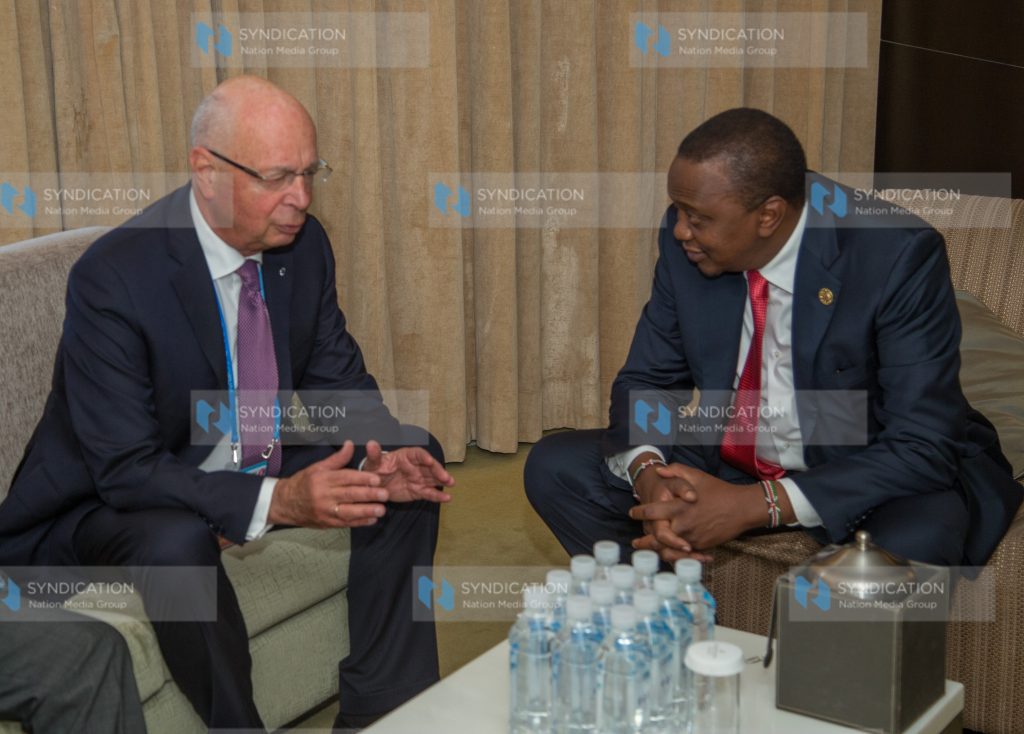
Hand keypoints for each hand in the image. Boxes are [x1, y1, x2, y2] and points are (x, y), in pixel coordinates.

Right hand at [268, 441, 388, 527]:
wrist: (284, 504)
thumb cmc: (303, 483)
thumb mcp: (317, 467)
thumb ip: (337, 459)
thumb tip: (350, 444)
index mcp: (323, 479)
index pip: (345, 478)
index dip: (362, 478)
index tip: (377, 479)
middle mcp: (324, 495)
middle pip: (349, 495)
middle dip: (368, 495)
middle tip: (385, 494)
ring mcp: (325, 511)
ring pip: (348, 511)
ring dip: (366, 511)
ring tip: (381, 510)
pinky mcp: (327, 523)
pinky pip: (345, 523)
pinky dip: (359, 522)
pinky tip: (371, 520)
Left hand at [363, 441, 453, 503]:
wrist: (374, 487)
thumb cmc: (374, 470)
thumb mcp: (372, 463)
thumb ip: (374, 455)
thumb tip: (371, 443)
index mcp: (405, 456)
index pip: (417, 454)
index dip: (424, 457)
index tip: (429, 461)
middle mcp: (415, 466)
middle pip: (430, 467)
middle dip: (438, 470)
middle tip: (446, 477)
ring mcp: (418, 479)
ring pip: (433, 479)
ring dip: (442, 481)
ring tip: (452, 484)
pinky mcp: (418, 491)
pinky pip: (429, 493)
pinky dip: (438, 496)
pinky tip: (447, 499)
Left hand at [631, 464, 765, 554]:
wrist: (742, 508)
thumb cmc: (719, 490)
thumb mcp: (697, 475)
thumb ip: (676, 471)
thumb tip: (659, 471)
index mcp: (679, 507)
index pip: (652, 512)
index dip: (639, 513)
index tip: (632, 512)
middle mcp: (683, 525)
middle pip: (656, 537)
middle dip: (643, 541)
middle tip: (635, 542)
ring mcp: (692, 538)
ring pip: (668, 550)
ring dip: (656, 551)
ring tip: (648, 551)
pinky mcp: (701, 547)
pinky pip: (683, 554)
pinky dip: (674, 555)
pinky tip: (667, 554)